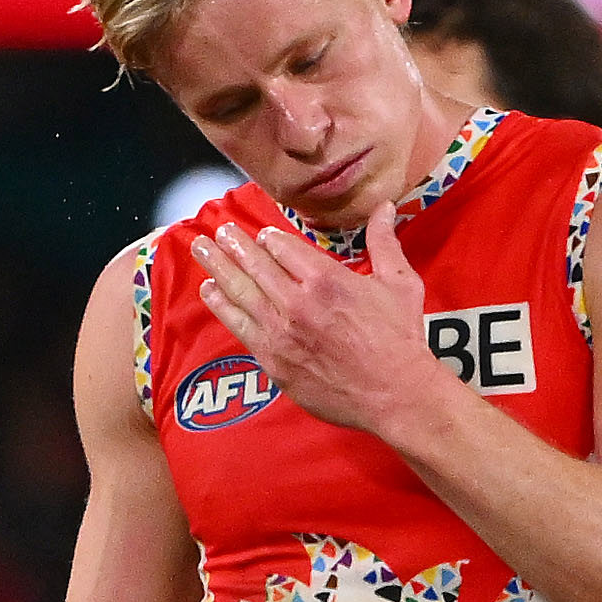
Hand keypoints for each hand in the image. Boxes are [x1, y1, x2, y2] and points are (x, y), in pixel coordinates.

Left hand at [192, 201, 445, 435]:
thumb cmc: (401, 339)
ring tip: (200, 250)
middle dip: (232, 244)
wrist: (395, 394)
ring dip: (217, 268)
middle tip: (218, 232)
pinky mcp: (274, 361)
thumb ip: (384, 242)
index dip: (268, 238)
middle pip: (254, 265)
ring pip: (240, 293)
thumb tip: (385, 207)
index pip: (283, 247)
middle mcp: (297, 303)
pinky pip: (239, 327)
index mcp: (325, 279)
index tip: (261, 234)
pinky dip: (222, 306)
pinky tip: (209, 292)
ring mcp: (281, 334)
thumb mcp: (400, 283)